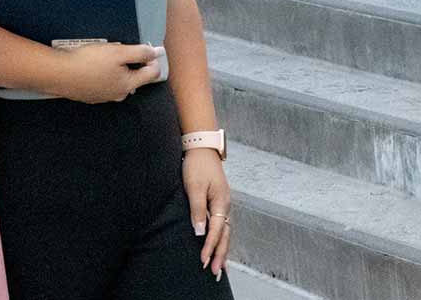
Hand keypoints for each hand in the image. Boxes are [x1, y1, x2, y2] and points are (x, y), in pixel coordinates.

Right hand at [47, 43, 163, 103]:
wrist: (57, 73)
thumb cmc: (87, 62)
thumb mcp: (118, 52)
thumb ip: (140, 53)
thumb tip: (157, 53)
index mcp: (128, 85)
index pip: (153, 73)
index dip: (151, 58)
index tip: (144, 49)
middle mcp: (118, 94)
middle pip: (136, 77)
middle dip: (131, 62)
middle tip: (118, 51)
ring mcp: (104, 96)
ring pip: (119, 79)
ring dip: (116, 68)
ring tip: (103, 57)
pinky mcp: (91, 95)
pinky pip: (104, 82)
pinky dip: (102, 73)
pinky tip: (92, 65)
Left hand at [184, 148, 231, 281]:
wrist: (203, 148)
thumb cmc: (197, 166)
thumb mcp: (194, 187)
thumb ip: (197, 210)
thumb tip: (200, 232)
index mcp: (221, 201)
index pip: (216, 230)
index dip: (209, 247)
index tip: (203, 261)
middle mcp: (226, 204)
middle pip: (225, 234)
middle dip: (220, 254)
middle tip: (215, 272)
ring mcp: (224, 203)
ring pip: (226, 231)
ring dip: (222, 249)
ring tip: (220, 266)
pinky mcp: (219, 202)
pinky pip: (223, 225)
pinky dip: (221, 238)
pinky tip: (219, 245)